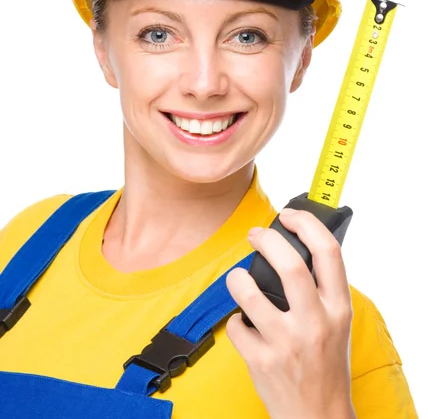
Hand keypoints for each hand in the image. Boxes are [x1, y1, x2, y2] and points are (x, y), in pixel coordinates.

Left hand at [225, 208, 355, 418]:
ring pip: (249, 292)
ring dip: (237, 278)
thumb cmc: (326, 363)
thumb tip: (297, 245)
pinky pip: (236, 325)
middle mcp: (315, 323)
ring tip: (238, 278)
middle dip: (266, 239)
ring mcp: (287, 343)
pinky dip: (236, 320)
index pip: (328, 252)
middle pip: (289, 264)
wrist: (318, 417)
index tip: (288, 216)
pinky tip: (245, 324)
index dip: (306, 224)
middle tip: (254, 235)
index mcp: (338, 309)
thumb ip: (322, 288)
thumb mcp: (338, 322)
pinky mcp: (261, 361)